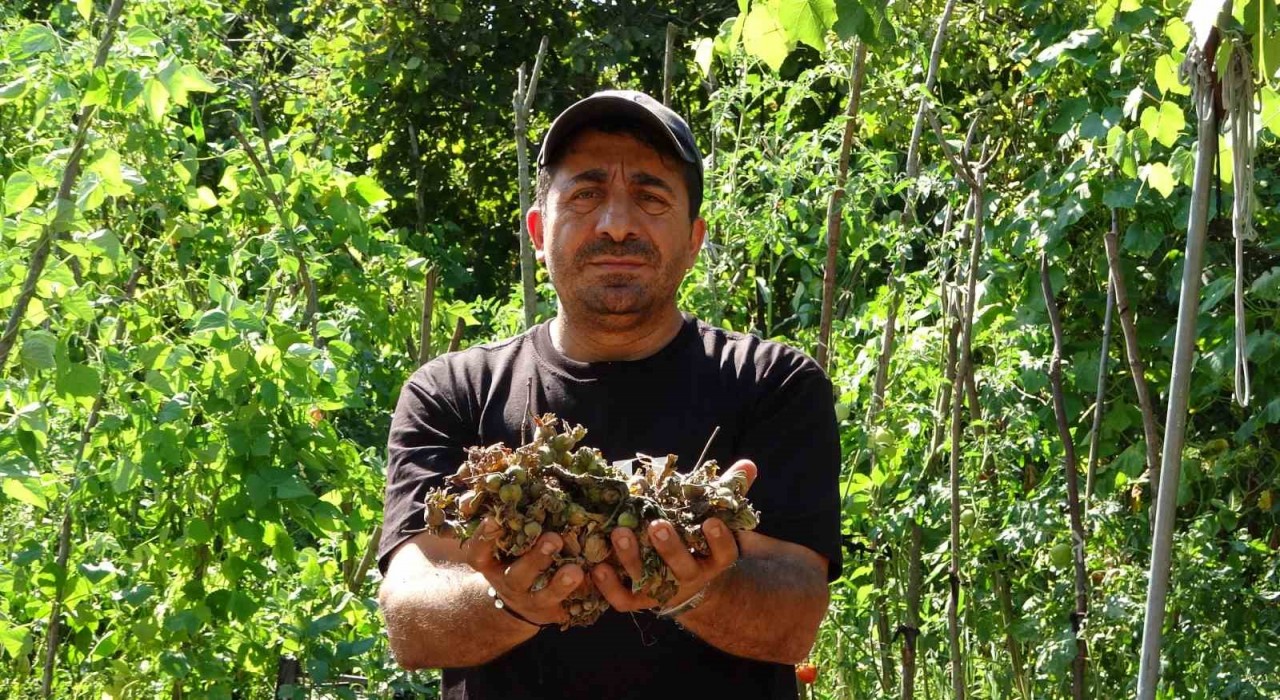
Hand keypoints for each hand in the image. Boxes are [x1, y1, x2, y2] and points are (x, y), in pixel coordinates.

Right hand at [464, 517, 584, 626]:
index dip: (485, 539)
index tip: (495, 520)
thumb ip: (495, 522)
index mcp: (490, 565)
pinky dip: (583, 595)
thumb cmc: (511, 558)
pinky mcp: (553, 612)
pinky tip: (596, 580)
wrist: (520, 602)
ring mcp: (531, 601)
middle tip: (554, 539)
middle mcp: (508, 584)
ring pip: (545, 595)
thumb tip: (473, 495)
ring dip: (561, 583)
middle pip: (517, 576)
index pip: (478, 553)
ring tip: (576, 570)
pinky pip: (570, 606)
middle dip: (535, 558)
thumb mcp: (497, 545)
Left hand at [591, 459, 757, 612]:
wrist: (684, 583)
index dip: (719, 540)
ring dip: (632, 558)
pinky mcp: (638, 600)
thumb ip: (729, 491)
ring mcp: (663, 591)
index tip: (710, 521)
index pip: (724, 553)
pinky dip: (608, 587)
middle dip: (669, 547)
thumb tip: (748, 465)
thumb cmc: (697, 538)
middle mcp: (690, 578)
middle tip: (656, 525)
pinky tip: (596, 567)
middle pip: (682, 567)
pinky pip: (623, 600)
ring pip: (649, 580)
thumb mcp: (713, 515)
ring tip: (619, 532)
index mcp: (713, 559)